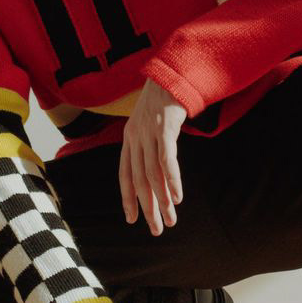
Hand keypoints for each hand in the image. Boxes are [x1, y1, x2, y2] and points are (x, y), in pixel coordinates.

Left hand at [120, 76, 186, 234]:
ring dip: (162, 200)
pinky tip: (177, 197)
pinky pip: (167, 159)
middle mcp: (135, 137)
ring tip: (171, 220)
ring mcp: (149, 132)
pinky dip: (171, 180)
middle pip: (140, 180)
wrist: (173, 72)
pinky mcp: (165, 127)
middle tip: (156, 230)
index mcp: (129, 138)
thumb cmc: (165, 101)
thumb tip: (156, 171)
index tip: (132, 219)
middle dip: (148, 208)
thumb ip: (150, 145)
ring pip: (153, 174)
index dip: (128, 198)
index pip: (125, 175)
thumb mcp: (151, 124)